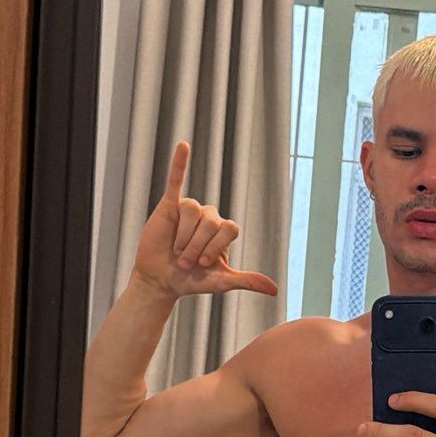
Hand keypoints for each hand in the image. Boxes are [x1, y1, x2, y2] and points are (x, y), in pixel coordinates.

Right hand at [132, 142, 278, 301]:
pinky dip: (179, 163)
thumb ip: (246, 281)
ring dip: (184, 236)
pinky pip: (176, 180)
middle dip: (197, 246)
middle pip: (210, 221)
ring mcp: (189, 210)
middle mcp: (209, 217)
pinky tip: (183, 146)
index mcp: (224, 231)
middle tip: (185, 261)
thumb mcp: (221, 282)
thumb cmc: (191, 281)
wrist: (161, 281)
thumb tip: (274, 290)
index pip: (229, 228)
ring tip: (176, 251)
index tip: (205, 265)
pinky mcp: (170, 205)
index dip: (216, 247)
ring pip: (192, 211)